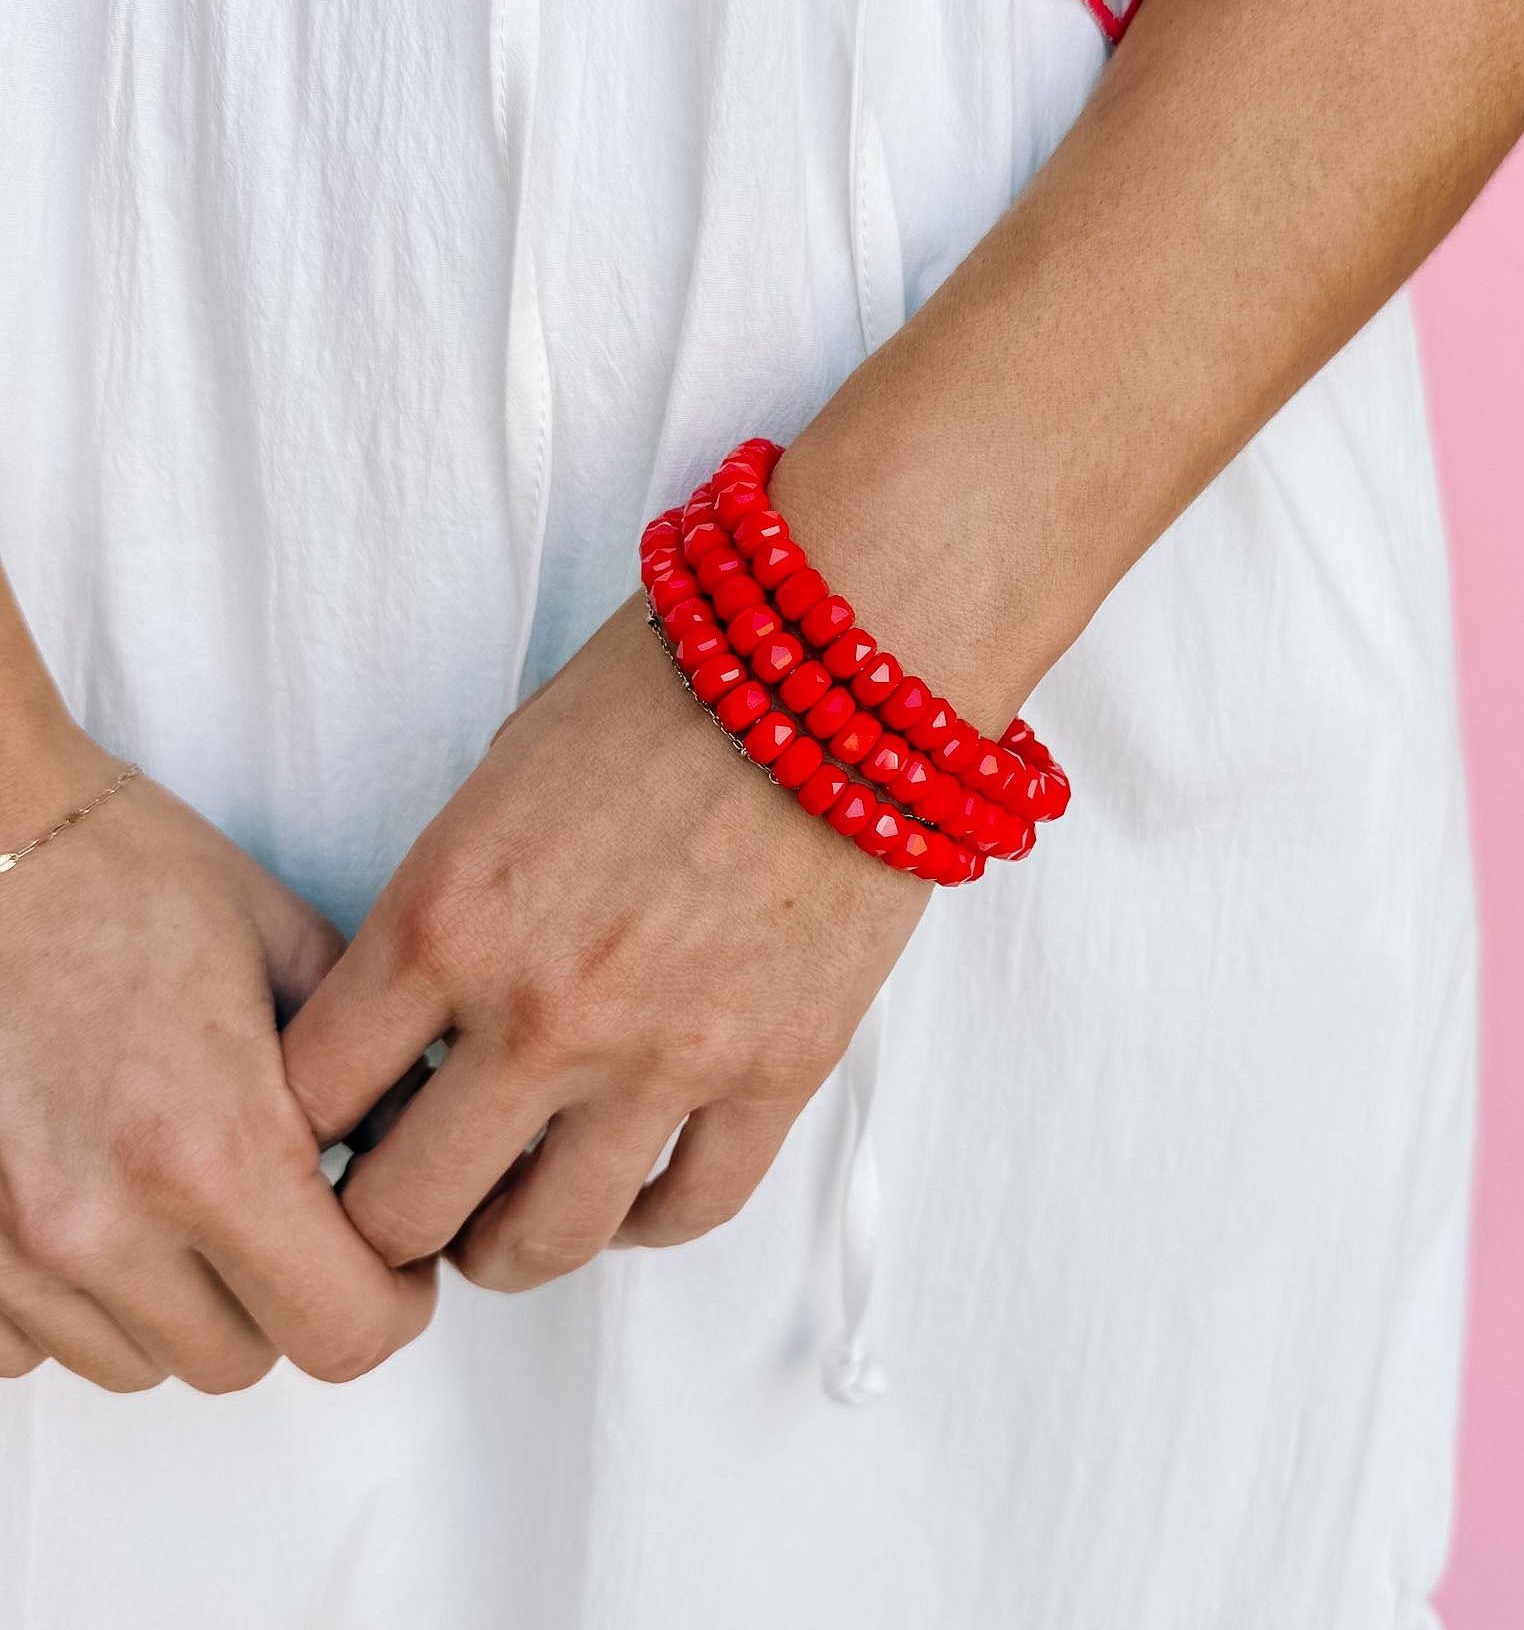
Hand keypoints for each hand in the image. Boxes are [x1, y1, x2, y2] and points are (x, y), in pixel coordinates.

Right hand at [0, 724, 435, 1392]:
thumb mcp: (294, 948)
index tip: (396, 1262)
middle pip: (245, 1358)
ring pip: (142, 1360)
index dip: (393, 1302)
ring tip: (198, 1199)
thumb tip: (423, 1147)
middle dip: (294, 1300)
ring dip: (189, 1304)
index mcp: (209, 1148)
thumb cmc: (127, 878)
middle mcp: (102, 1220)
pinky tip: (111, 1207)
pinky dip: (87, 1302)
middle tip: (304, 1220)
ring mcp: (11, 1247)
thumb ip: (371, 1071)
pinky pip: (39, 1345)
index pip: (343, 1330)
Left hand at [281, 594, 928, 1288]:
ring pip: (546, 1243)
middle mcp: (541, 1010)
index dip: (303, 1135)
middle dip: (385, 1226)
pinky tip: (628, 1196)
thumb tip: (418, 1031)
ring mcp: (665, 1054)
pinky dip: (645, 1222)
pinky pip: (690, 1209)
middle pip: (406, 1212)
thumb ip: (445, 918)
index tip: (327, 1137)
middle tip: (405, 1206)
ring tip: (507, 1225)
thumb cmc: (661, 692)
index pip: (312, 1099)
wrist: (840, 657)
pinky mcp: (779, 1072)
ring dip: (508, 1247)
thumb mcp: (498, 787)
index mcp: (446, 918)